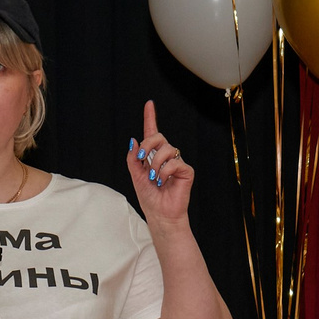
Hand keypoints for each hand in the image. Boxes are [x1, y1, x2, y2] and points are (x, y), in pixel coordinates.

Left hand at [127, 101, 193, 225]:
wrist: (160, 214)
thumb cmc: (149, 197)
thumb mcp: (135, 175)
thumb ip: (133, 158)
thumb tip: (134, 140)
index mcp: (153, 155)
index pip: (151, 132)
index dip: (150, 117)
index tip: (149, 104)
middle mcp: (166, 156)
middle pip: (158, 136)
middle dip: (148, 145)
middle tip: (142, 160)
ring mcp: (177, 162)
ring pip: (166, 149)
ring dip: (155, 164)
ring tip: (154, 178)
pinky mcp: (186, 171)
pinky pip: (175, 163)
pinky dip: (165, 172)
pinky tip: (163, 182)